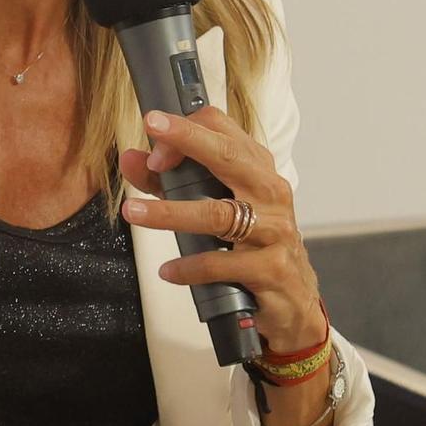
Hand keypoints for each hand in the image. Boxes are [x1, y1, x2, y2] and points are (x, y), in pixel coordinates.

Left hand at [118, 106, 324, 349]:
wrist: (294, 297)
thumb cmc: (251, 242)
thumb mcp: (210, 206)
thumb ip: (168, 183)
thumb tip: (131, 160)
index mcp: (257, 169)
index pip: (224, 130)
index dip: (186, 128)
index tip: (154, 132)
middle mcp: (270, 192)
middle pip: (228, 157)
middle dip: (187, 140)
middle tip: (152, 129)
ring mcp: (274, 229)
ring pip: (218, 213)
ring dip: (170, 212)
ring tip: (133, 212)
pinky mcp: (272, 268)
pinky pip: (222, 263)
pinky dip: (190, 267)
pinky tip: (169, 270)